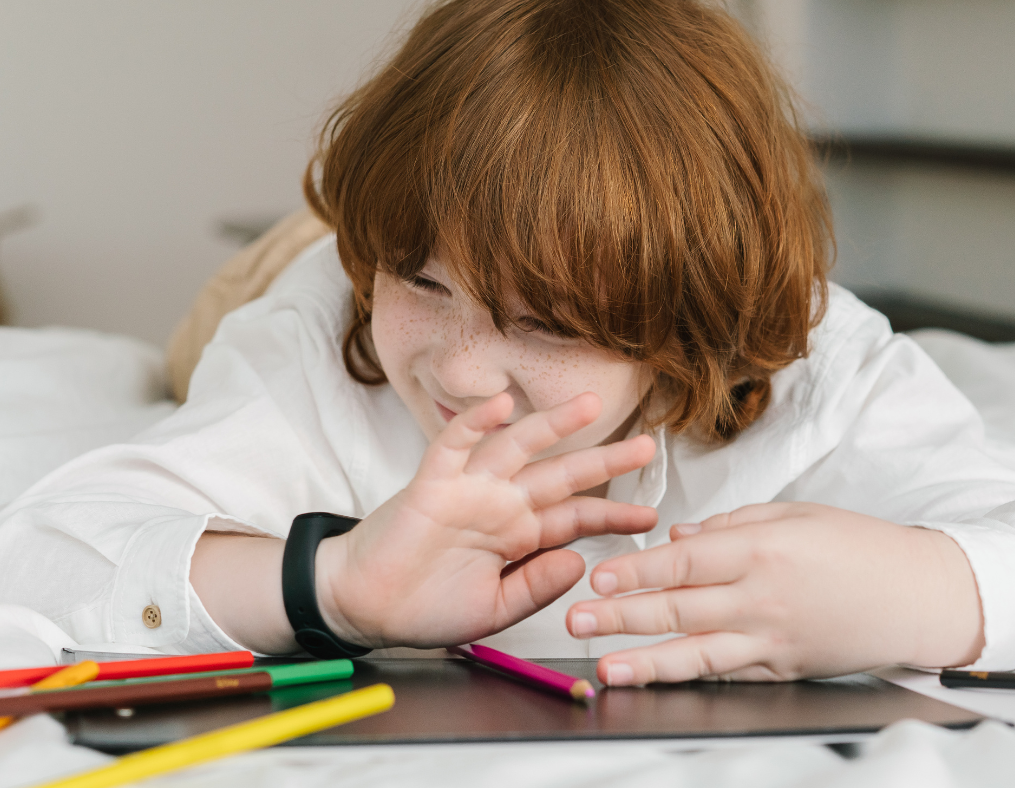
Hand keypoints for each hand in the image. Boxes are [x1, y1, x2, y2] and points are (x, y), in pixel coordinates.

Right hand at [315, 391, 657, 647]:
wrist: (365, 608)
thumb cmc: (423, 607)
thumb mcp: (494, 610)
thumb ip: (535, 587)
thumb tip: (578, 562)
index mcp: (517, 536)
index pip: (574, 517)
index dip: (612, 515)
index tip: (649, 518)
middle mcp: (499, 505)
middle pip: (561, 475)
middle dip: (604, 460)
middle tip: (646, 446)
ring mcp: (468, 490)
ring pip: (517, 447)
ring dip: (552, 425)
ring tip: (589, 406)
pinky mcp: (432, 484)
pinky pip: (455, 445)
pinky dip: (476, 422)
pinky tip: (501, 404)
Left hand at [565, 503, 983, 685]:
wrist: (919, 596)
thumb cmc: (862, 548)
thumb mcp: (797, 514)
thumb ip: (733, 523)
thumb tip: (680, 534)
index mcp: (764, 550)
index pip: (685, 560)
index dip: (637, 569)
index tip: (599, 573)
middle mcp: (762, 598)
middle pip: (678, 609)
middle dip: (621, 615)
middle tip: (576, 618)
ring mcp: (772, 640)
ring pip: (695, 653)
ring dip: (643, 660)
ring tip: (603, 665)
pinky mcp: (782, 668)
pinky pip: (726, 672)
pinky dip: (688, 677)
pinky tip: (657, 679)